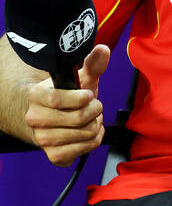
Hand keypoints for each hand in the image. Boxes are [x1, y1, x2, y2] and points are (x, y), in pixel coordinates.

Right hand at [25, 44, 109, 166]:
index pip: (58, 99)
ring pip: (86, 133)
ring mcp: (43, 139)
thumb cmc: (69, 96)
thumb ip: (93, 65)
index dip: (81, 98)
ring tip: (90, 119)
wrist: (54, 119)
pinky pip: (86, 148)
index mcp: (37, 96)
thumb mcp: (80, 79)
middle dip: (95, 110)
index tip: (89, 94)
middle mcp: (35, 119)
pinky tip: (88, 132)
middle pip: (78, 118)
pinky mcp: (54, 156)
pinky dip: (95, 139)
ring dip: (96, 124)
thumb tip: (102, 50)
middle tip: (93, 106)